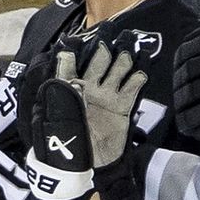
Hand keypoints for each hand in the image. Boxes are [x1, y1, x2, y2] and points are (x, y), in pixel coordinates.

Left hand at [54, 43, 146, 169]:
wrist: (88, 163)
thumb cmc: (70, 140)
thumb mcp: (60, 114)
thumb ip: (63, 88)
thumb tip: (64, 62)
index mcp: (70, 90)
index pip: (70, 67)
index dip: (73, 54)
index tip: (74, 42)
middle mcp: (90, 89)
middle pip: (98, 63)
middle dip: (103, 50)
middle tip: (109, 36)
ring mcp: (107, 97)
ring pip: (117, 71)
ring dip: (122, 60)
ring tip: (126, 52)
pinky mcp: (122, 107)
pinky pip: (131, 88)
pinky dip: (137, 78)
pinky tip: (139, 72)